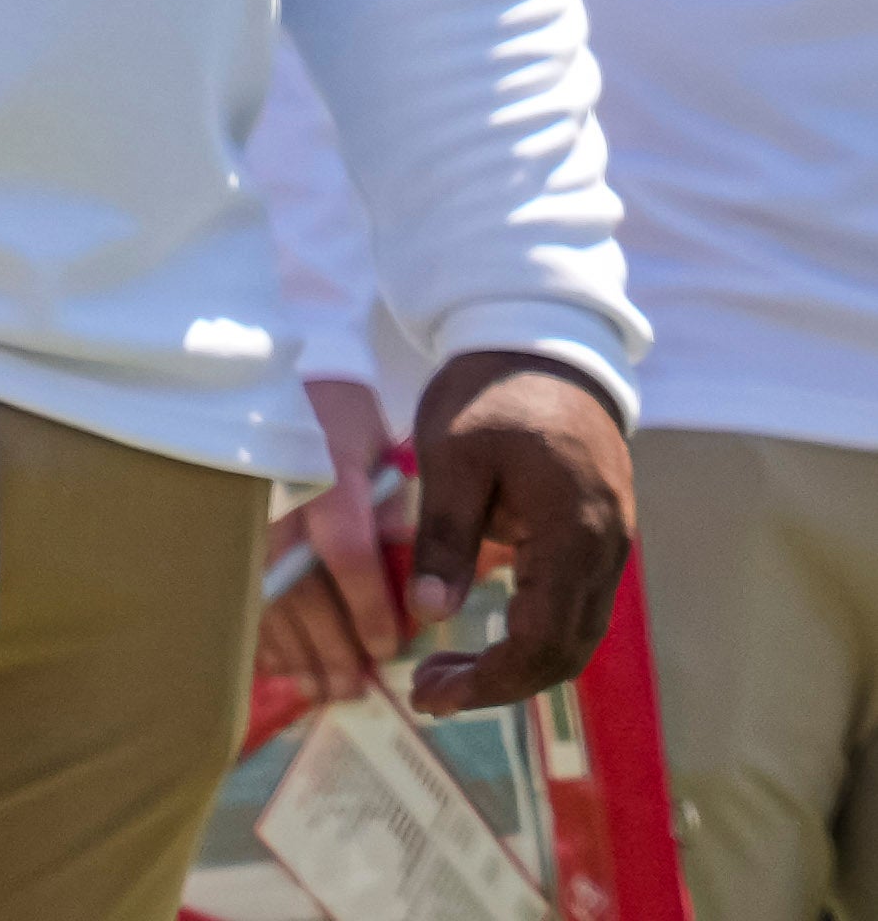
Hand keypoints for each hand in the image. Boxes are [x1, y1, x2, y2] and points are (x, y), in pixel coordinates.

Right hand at [255, 376, 403, 703]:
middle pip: (300, 589)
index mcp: (324, 472)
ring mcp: (238, 515)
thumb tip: (408, 580)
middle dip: (331, 647)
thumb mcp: (380, 448)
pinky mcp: (217, 528)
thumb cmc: (336, 414)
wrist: (269, 377)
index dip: (368, 607)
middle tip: (355, 685)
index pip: (346, 550)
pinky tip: (279, 662)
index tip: (388, 646)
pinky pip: (232, 590)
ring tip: (323, 687)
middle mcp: (275, 498)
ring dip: (295, 652)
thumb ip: (395, 510)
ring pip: (263, 597)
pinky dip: (257, 633)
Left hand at [400, 351, 636, 714]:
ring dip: (514, 664)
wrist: (542, 344)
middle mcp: (606, 550)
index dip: (489, 681)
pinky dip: (532, 633)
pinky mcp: (599, 538)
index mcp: (573, 533)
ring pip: (574, 635)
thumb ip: (445, 537)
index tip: (431, 694)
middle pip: (564, 652)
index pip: (541, 641)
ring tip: (443, 672)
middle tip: (428, 693)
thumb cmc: (491, 393)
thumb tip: (430, 614)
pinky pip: (574, 606)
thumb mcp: (450, 457)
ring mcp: (610, 546)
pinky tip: (481, 634)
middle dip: (497, 684)